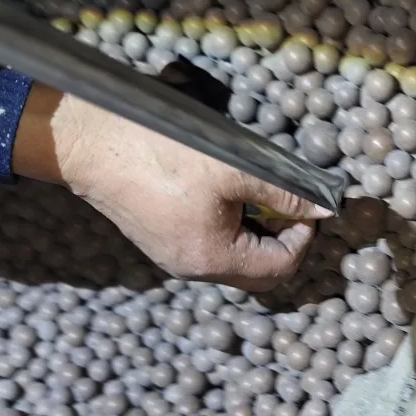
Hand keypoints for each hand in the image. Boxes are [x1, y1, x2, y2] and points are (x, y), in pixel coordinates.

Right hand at [11, 83, 331, 290]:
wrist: (90, 142)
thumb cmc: (162, 153)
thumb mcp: (235, 167)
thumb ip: (285, 193)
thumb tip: (325, 209)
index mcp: (214, 259)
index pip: (281, 267)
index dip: (304, 237)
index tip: (308, 205)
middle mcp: (193, 269)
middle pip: (259, 273)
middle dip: (284, 243)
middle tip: (290, 205)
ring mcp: (173, 258)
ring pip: (234, 261)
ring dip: (256, 234)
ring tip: (257, 194)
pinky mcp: (160, 240)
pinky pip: (209, 248)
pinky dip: (230, 229)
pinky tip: (227, 194)